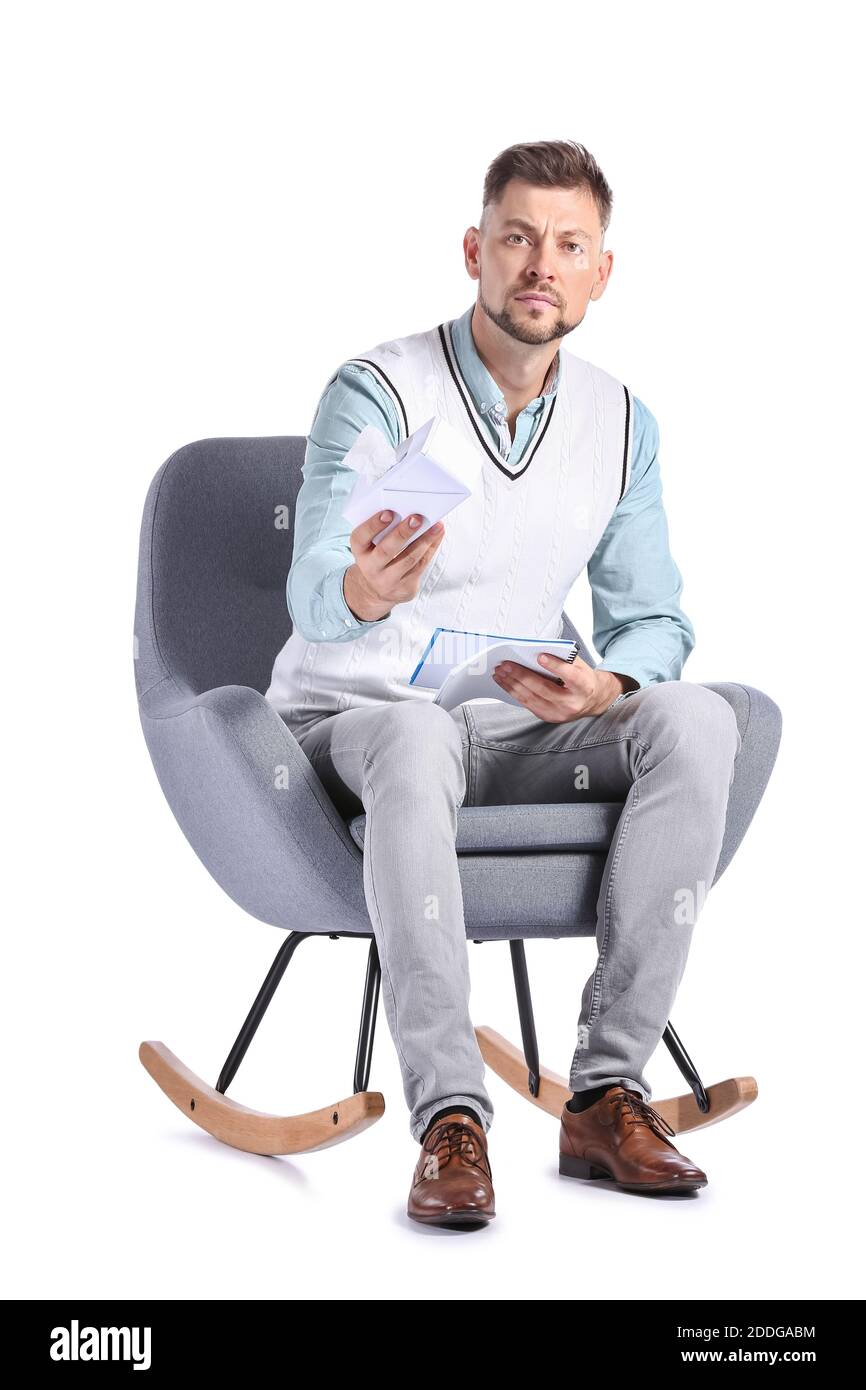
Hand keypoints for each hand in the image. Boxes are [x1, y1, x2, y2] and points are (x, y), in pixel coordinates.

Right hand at [343, 510, 444, 620]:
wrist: (376, 589)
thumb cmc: (377, 555)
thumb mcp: (371, 544)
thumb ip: (383, 528)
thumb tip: (409, 510)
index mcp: (359, 551)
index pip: (361, 537)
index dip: (373, 525)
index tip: (388, 513)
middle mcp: (371, 568)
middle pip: (386, 551)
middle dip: (402, 533)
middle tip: (416, 518)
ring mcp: (388, 581)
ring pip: (409, 559)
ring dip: (425, 540)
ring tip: (437, 525)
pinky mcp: (405, 588)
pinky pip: (421, 566)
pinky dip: (432, 548)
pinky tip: (438, 535)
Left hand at [492, 653, 636, 721]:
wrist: (592, 701)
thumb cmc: (584, 679)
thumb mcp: (580, 666)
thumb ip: (563, 659)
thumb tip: (537, 651)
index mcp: (584, 686)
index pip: (570, 676)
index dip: (555, 666)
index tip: (540, 656)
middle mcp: (571, 702)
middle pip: (543, 688)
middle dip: (521, 675)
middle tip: (506, 664)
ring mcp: (559, 713)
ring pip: (531, 698)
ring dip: (512, 684)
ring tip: (500, 672)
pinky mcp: (548, 717)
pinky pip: (527, 704)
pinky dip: (514, 692)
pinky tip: (505, 682)